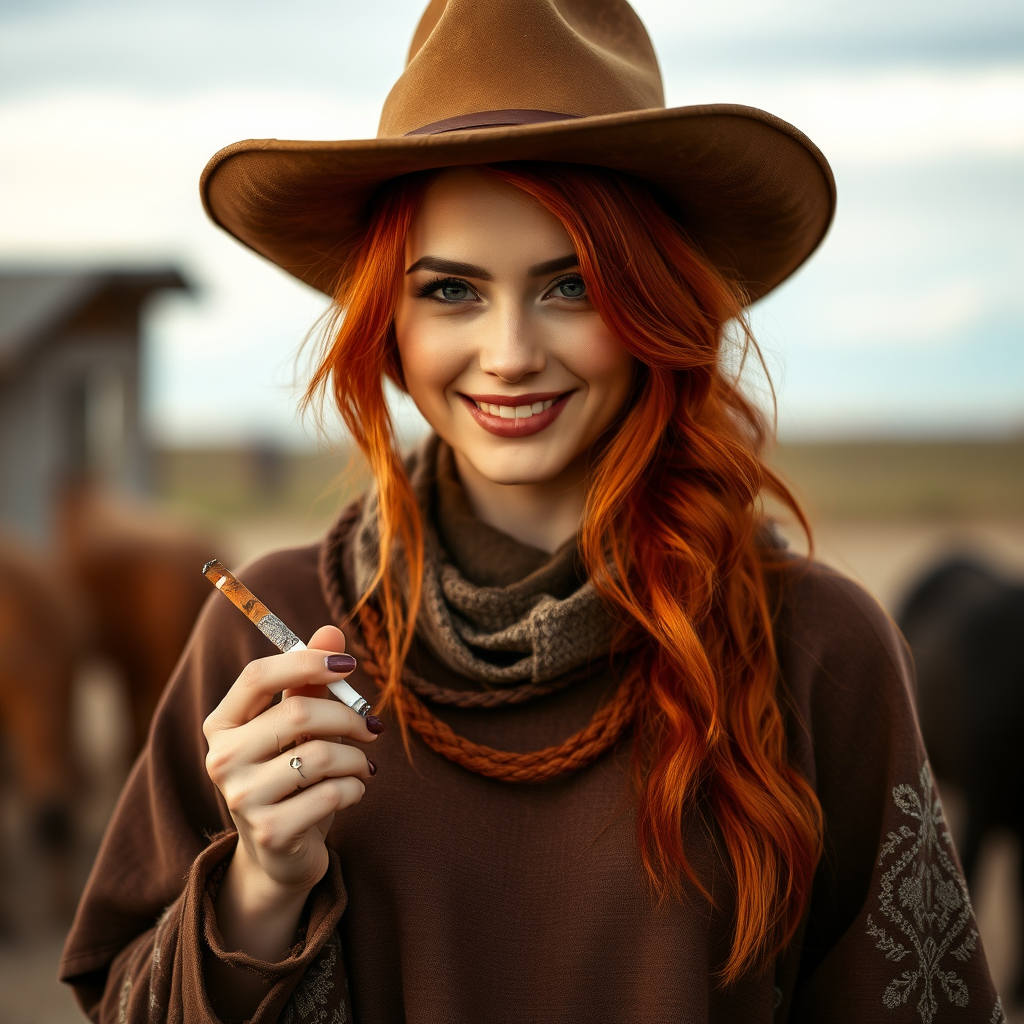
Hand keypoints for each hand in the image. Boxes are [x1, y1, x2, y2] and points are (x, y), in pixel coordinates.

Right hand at [203, 625, 378, 907]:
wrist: (280, 854)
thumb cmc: (290, 776)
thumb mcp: (297, 727)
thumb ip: (309, 679)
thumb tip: (331, 630)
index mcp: (221, 724)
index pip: (257, 676)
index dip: (306, 662)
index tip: (349, 664)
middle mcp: (221, 760)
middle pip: (298, 713)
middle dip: (348, 716)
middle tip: (372, 727)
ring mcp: (241, 799)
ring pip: (321, 755)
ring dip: (357, 758)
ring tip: (363, 764)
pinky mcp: (270, 832)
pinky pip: (333, 793)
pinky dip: (356, 788)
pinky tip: (353, 791)